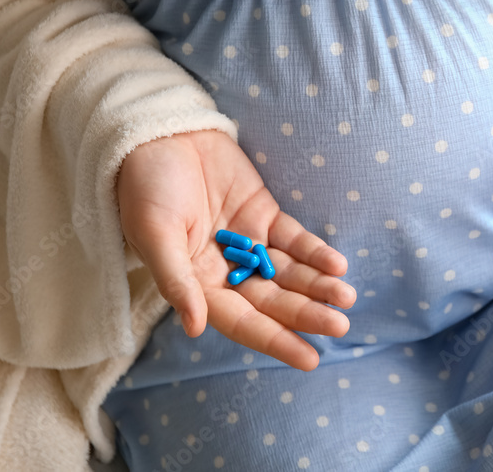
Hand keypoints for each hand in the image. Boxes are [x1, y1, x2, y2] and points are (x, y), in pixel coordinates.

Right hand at [115, 129, 355, 370]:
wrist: (159, 135)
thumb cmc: (145, 188)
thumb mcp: (155, 235)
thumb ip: (176, 281)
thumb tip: (194, 328)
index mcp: (196, 284)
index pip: (242, 321)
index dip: (275, 340)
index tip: (310, 359)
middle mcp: (225, 270)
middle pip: (272, 300)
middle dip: (306, 314)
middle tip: (341, 325)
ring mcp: (248, 242)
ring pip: (288, 273)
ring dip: (318, 286)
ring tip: (347, 297)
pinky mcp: (263, 214)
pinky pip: (294, 240)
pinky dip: (315, 252)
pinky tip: (337, 265)